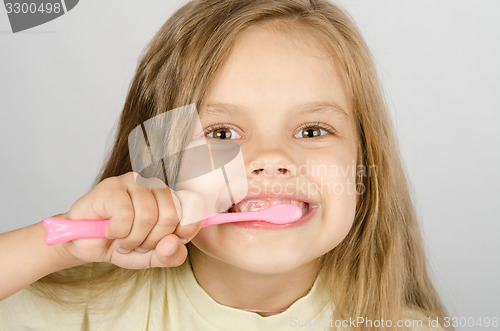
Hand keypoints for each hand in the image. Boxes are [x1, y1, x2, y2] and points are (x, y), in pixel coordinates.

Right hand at [55, 172, 204, 268]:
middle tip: (137, 245)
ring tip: (123, 241)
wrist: (83, 244)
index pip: (192, 210)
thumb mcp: (150, 258)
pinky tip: (110, 232)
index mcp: (169, 198)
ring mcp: (133, 182)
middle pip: (170, 215)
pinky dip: (118, 232)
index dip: (183, 232)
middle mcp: (154, 185)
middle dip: (153, 241)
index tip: (166, 245)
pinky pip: (125, 214)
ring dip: (133, 239)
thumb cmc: (119, 244)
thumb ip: (170, 255)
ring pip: (148, 216)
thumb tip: (175, 243)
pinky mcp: (112, 186)